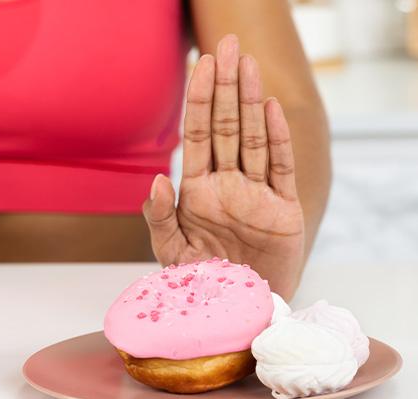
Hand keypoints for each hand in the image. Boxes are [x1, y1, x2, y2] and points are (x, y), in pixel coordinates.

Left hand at [143, 35, 304, 297]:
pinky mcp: (283, 210)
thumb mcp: (171, 253)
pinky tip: (270, 108)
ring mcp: (256, 194)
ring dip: (250, 101)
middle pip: (226, 127)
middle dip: (224, 87)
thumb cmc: (202, 284)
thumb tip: (157, 179)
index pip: (197, 136)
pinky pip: (279, 168)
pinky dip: (276, 139)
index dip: (198, 100)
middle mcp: (227, 185)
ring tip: (246, 63)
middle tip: (226, 45)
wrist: (239, 312)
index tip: (199, 64)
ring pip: (253, 138)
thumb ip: (159, 217)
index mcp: (198, 191)